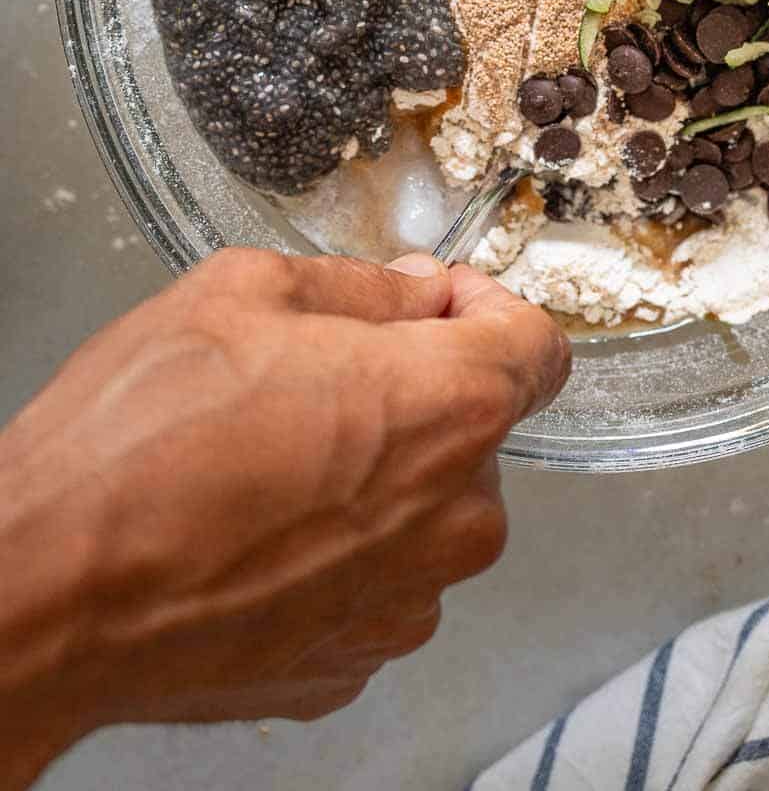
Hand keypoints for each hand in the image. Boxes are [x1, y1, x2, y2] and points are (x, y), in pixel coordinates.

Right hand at [0, 246, 568, 787]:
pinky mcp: (352, 662)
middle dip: (415, 392)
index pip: (540, 345)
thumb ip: (364, 286)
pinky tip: (254, 534)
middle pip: (476, 431)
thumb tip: (418, 292)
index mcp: (452, 409)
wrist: (45, 595)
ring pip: (424, 513)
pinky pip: (375, 583)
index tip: (434, 303)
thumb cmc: (137, 442)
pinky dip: (336, 552)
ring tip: (267, 464)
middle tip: (312, 379)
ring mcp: (407, 604)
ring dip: (375, 479)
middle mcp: (456, 519)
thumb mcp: (244, 293)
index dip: (487, 307)